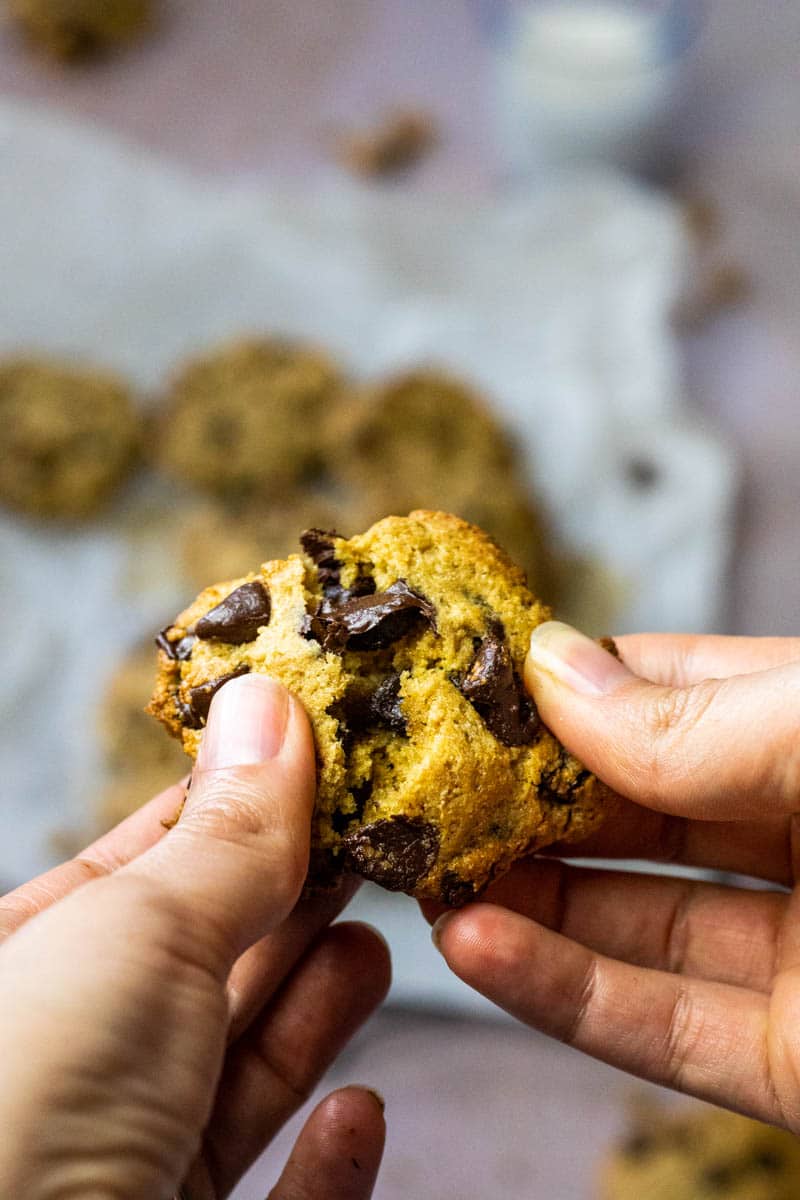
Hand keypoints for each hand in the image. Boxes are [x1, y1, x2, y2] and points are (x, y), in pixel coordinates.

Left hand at [0, 675, 389, 1198]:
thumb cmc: (29, 1107)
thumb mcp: (136, 938)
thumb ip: (223, 835)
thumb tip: (273, 701)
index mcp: (28, 970)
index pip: (148, 865)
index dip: (243, 808)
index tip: (331, 759)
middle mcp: (66, 1069)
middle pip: (205, 967)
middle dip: (295, 900)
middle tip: (384, 839)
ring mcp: (117, 1174)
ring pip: (235, 1079)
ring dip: (313, 1014)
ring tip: (380, 946)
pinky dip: (324, 1168)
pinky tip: (363, 1117)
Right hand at [428, 625, 799, 1129]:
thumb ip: (698, 714)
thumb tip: (551, 667)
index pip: (664, 694)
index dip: (563, 689)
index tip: (460, 686)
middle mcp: (798, 838)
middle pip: (630, 815)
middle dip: (523, 801)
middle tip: (422, 788)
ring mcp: (793, 955)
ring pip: (628, 926)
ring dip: (518, 902)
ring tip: (425, 873)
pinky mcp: (792, 1064)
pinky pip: (661, 1028)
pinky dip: (559, 994)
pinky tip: (475, 949)